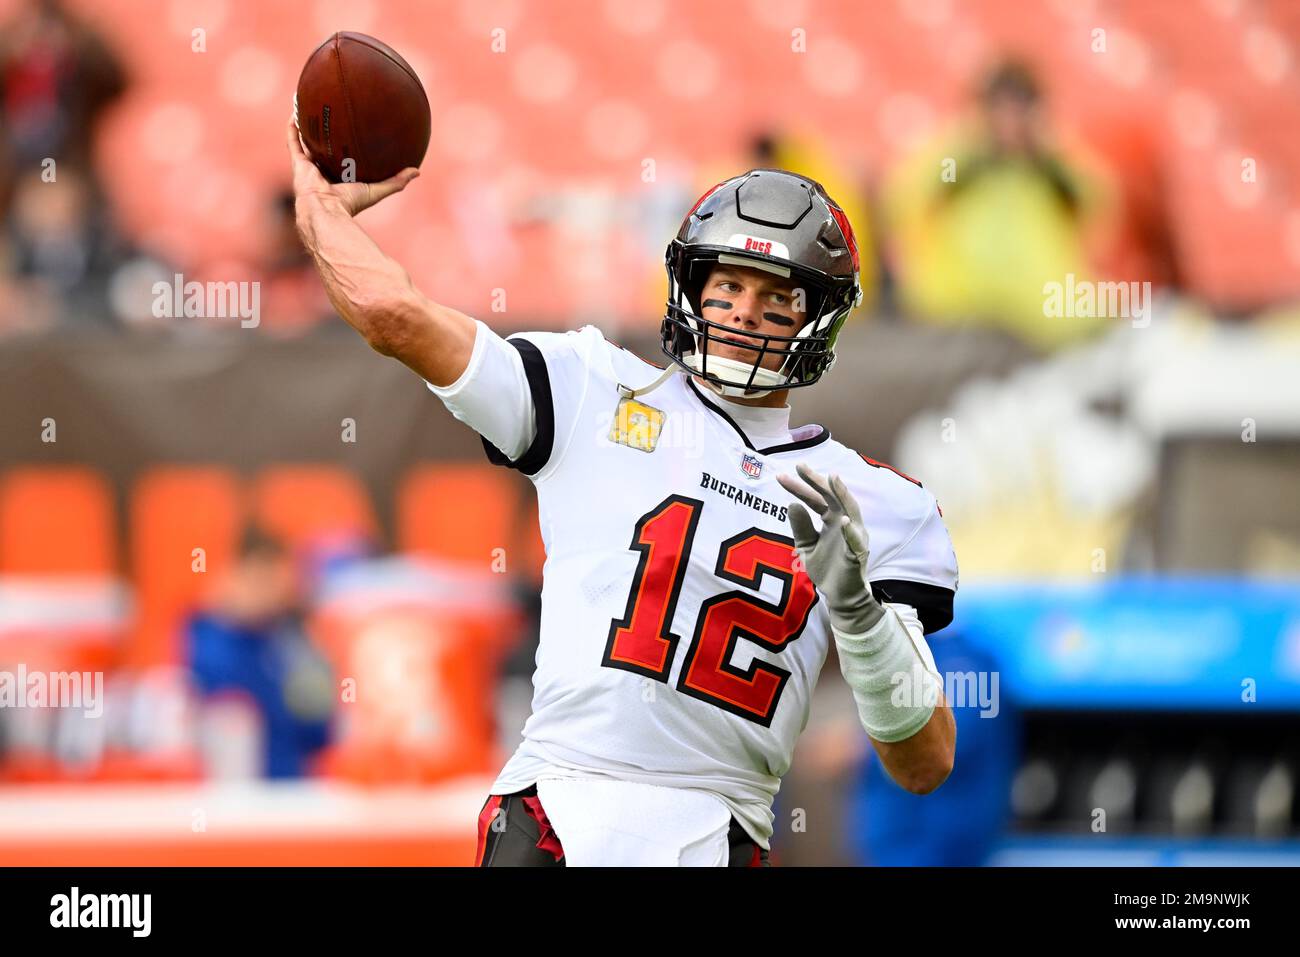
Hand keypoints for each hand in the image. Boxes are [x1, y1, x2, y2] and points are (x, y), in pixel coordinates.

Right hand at [285, 116, 418, 217]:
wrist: (326, 210)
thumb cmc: (350, 204)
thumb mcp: (377, 190)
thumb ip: (396, 182)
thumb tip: (417, 171)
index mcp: (339, 178)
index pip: (343, 161)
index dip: (346, 149)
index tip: (352, 134)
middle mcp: (322, 171)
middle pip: (324, 149)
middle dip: (327, 135)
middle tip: (332, 116)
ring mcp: (308, 167)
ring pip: (306, 142)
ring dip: (307, 127)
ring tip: (309, 108)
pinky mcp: (298, 163)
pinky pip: (293, 141)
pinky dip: (293, 127)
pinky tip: (296, 111)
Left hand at [776, 463, 883, 633]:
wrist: (840, 595)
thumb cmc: (826, 568)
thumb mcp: (806, 546)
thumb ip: (800, 527)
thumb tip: (792, 504)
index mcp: (831, 519)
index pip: (815, 498)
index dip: (799, 487)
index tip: (781, 476)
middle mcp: (844, 523)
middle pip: (832, 496)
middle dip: (817, 481)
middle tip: (800, 466)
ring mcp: (853, 537)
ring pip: (850, 511)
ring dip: (842, 495)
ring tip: (832, 479)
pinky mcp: (858, 555)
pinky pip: (855, 542)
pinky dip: (850, 532)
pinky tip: (843, 521)